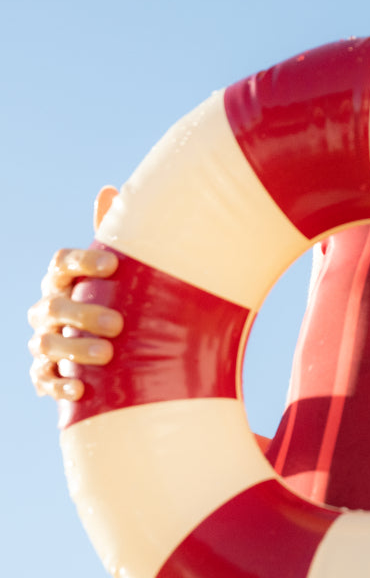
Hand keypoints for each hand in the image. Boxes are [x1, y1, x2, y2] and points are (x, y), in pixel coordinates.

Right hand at [28, 186, 120, 402]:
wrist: (109, 350)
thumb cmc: (115, 298)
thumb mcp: (118, 271)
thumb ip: (112, 234)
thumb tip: (109, 189)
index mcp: (63, 279)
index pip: (62, 263)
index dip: (83, 262)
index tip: (112, 266)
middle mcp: (48, 308)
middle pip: (55, 307)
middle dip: (83, 314)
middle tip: (118, 324)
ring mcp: (43, 342)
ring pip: (46, 344)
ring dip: (74, 349)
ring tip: (106, 355)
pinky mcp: (45, 375)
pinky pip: (42, 380)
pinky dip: (58, 384)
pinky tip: (79, 388)